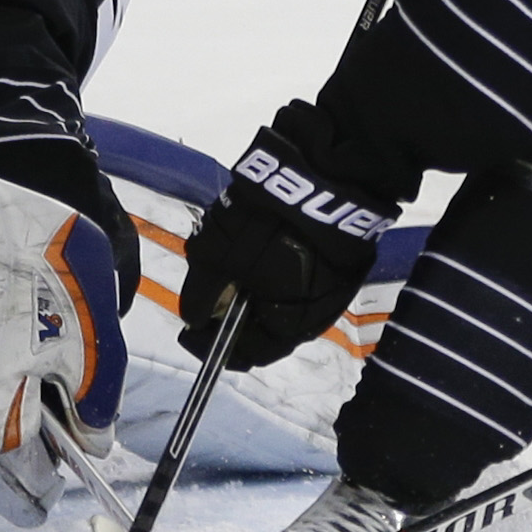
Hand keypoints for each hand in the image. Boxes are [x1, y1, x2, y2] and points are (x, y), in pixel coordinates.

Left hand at [178, 103, 403, 369]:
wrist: (325, 177)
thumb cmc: (266, 227)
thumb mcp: (215, 258)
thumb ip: (200, 295)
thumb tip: (195, 319)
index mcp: (287, 327)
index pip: (245, 354)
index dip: (211, 344)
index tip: (190, 329)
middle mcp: (315, 319)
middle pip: (266, 330)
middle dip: (236, 315)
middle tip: (212, 292)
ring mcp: (334, 291)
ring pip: (284, 305)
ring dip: (257, 294)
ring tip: (234, 268)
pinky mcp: (341, 265)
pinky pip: (301, 282)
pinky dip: (276, 276)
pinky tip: (263, 254)